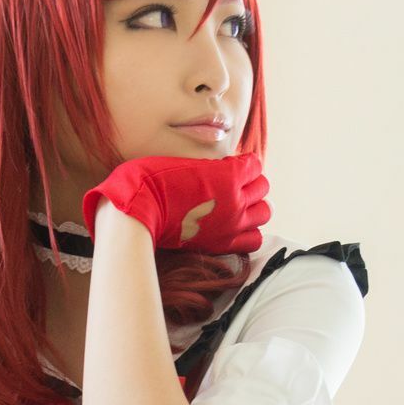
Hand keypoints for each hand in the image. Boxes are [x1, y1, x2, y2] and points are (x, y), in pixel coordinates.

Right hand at [81, 152, 271, 254]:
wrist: (139, 212)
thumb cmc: (151, 180)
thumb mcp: (183, 161)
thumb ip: (208, 167)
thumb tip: (217, 170)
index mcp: (229, 174)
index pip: (254, 165)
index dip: (242, 164)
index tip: (228, 167)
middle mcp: (237, 199)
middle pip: (263, 188)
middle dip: (251, 183)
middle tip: (234, 185)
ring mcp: (232, 224)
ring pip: (264, 213)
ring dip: (254, 207)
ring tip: (238, 206)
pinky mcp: (222, 244)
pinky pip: (254, 240)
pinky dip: (249, 233)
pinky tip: (235, 227)